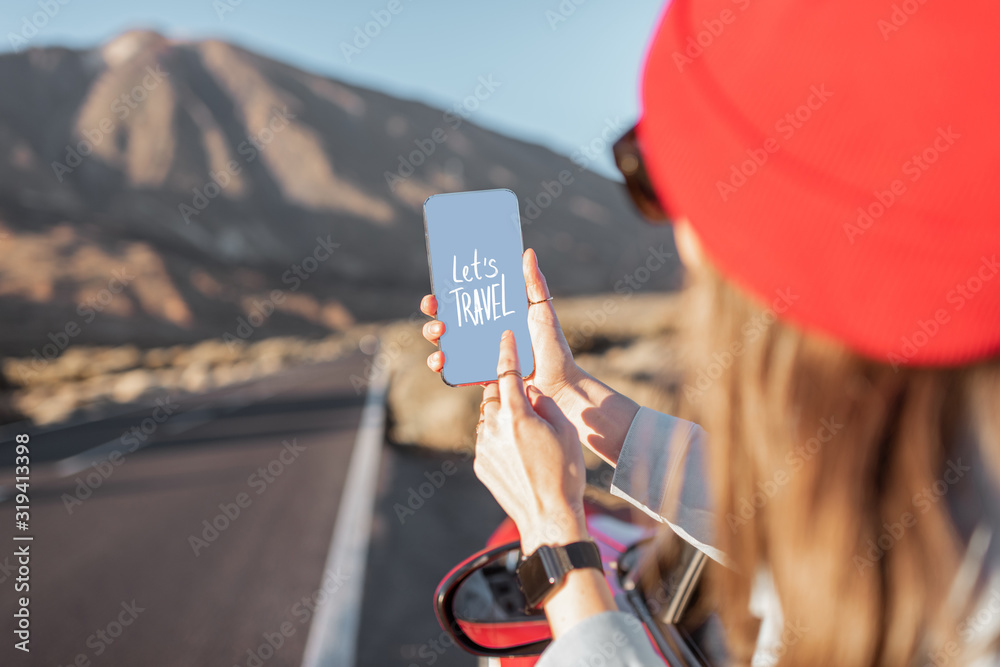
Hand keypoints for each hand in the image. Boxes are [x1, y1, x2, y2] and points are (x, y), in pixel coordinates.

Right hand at [420, 249, 639, 465]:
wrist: (559, 384)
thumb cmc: (553, 348)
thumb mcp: (542, 311)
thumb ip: (534, 284)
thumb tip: (527, 252)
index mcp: (494, 317)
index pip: (464, 303)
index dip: (446, 296)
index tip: (438, 292)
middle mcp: (482, 336)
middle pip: (448, 323)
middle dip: (434, 317)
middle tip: (436, 312)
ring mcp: (479, 357)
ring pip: (445, 346)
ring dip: (433, 339)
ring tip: (439, 334)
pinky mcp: (479, 377)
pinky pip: (455, 372)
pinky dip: (442, 366)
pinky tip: (441, 360)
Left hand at [474, 330, 586, 554]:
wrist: (549, 517)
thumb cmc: (565, 473)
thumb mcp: (565, 431)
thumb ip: (545, 404)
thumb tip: (531, 392)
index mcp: (517, 416)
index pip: (508, 373)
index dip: (507, 351)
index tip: (504, 336)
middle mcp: (494, 429)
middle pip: (493, 395)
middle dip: (504, 389)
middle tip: (519, 390)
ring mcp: (484, 448)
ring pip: (488, 419)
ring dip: (501, 415)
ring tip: (523, 427)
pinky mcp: (481, 466)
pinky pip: (487, 440)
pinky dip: (498, 437)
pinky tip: (518, 450)